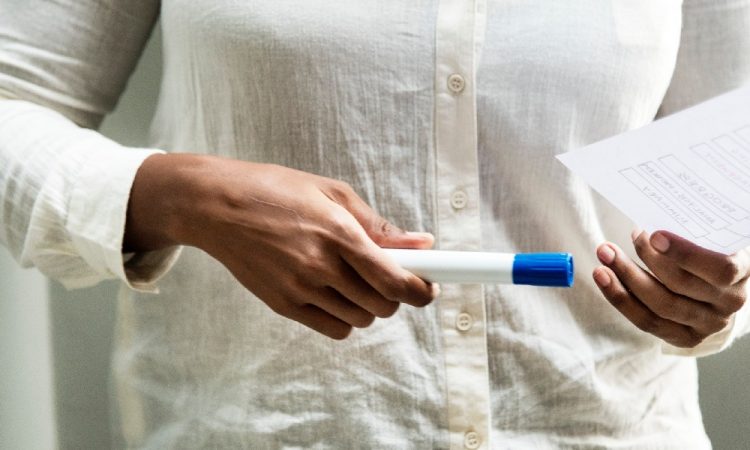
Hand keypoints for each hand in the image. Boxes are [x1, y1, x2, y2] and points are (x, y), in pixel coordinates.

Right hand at [124, 154, 438, 338]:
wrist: (216, 206)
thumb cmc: (274, 190)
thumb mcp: (332, 192)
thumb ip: (379, 225)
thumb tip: (422, 244)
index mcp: (338, 233)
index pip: (394, 280)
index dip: (421, 290)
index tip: (430, 287)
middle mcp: (321, 266)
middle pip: (382, 305)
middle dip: (396, 294)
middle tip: (390, 276)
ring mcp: (300, 289)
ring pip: (360, 320)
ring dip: (371, 306)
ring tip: (358, 281)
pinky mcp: (283, 306)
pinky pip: (334, 329)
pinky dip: (346, 318)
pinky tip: (337, 295)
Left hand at [592, 230, 748, 347]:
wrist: (723, 286)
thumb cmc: (711, 249)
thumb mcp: (712, 237)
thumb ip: (692, 230)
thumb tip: (650, 218)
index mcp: (742, 273)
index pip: (719, 269)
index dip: (685, 253)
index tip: (654, 235)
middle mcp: (729, 303)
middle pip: (680, 287)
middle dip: (640, 263)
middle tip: (609, 246)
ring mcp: (708, 324)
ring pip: (660, 307)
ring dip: (624, 280)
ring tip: (603, 258)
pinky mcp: (686, 337)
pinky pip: (647, 322)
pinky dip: (621, 299)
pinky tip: (605, 278)